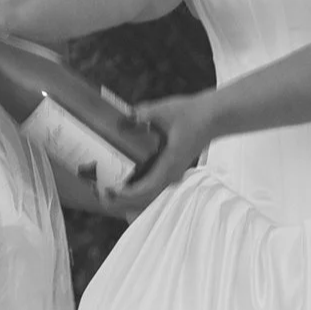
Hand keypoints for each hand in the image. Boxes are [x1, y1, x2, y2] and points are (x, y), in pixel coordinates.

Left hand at [113, 93, 213, 209]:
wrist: (213, 117)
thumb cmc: (192, 114)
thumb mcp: (165, 110)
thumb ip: (144, 113)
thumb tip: (126, 115)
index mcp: (169, 165)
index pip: (144, 190)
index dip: (124, 194)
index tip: (107, 189)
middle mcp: (169, 175)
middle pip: (141, 199)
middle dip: (119, 199)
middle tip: (97, 189)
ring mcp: (170, 175)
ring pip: (145, 197)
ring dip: (125, 197)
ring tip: (104, 188)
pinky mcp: (168, 170)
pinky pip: (149, 188)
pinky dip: (133, 191)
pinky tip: (120, 182)